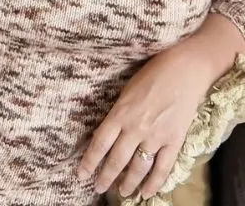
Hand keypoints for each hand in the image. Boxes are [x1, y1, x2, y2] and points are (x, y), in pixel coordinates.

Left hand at [77, 45, 212, 198]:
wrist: (182, 71)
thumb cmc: (150, 76)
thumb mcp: (125, 93)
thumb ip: (117, 115)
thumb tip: (107, 135)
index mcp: (119, 114)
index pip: (99, 144)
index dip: (89, 162)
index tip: (81, 175)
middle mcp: (135, 128)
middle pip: (116, 160)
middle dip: (106, 177)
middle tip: (98, 189)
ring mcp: (156, 136)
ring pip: (138, 168)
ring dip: (129, 183)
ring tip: (123, 192)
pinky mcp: (174, 141)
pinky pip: (163, 168)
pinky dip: (154, 183)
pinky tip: (147, 192)